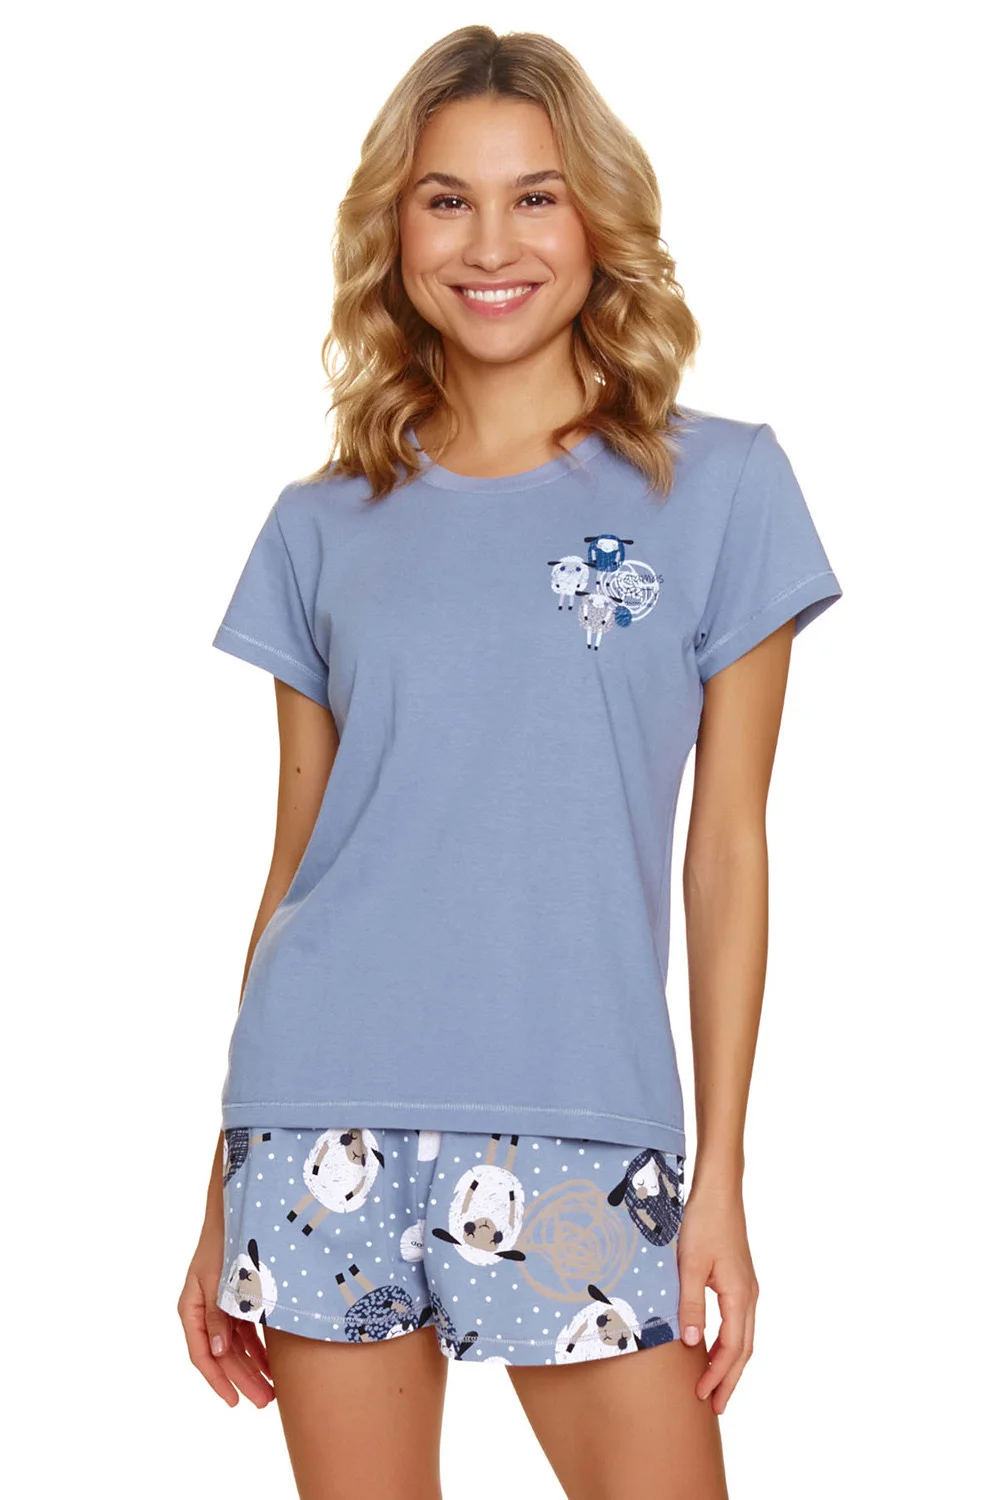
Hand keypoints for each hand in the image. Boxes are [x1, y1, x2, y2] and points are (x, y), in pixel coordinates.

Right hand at [177, 1223, 274, 1408]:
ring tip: (272, 1390)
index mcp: (191, 1308)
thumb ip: (218, 1316)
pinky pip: (246, 1332)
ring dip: (253, 1368)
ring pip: (236, 1347)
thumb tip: (219, 1353)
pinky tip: (273, 1364)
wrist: (239, 1209)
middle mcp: (204, 1311)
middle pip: (223, 1355)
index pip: (202, 1354)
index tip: (234, 1401)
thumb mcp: (218, 1279)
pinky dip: (259, 1348)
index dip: (218, 1380)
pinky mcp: (237, 1299)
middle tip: (264, 1401)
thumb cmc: (225, 1241)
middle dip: (243, 1380)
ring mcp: (221, 1306)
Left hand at [676, 1180, 757, 1414]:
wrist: (719, 1191)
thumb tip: (692, 1344)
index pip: (732, 1348)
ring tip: (716, 1387)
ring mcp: (747, 1288)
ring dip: (730, 1364)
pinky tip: (714, 1349)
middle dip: (730, 1380)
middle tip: (716, 1409)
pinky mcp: (740, 1281)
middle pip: (744, 1350)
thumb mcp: (689, 1264)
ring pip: (744, 1337)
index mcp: (739, 1295)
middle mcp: (749, 1296)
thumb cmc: (703, 1223)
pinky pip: (739, 1323)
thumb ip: (691, 1305)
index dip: (717, 1375)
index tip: (702, 1396)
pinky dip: (730, 1344)